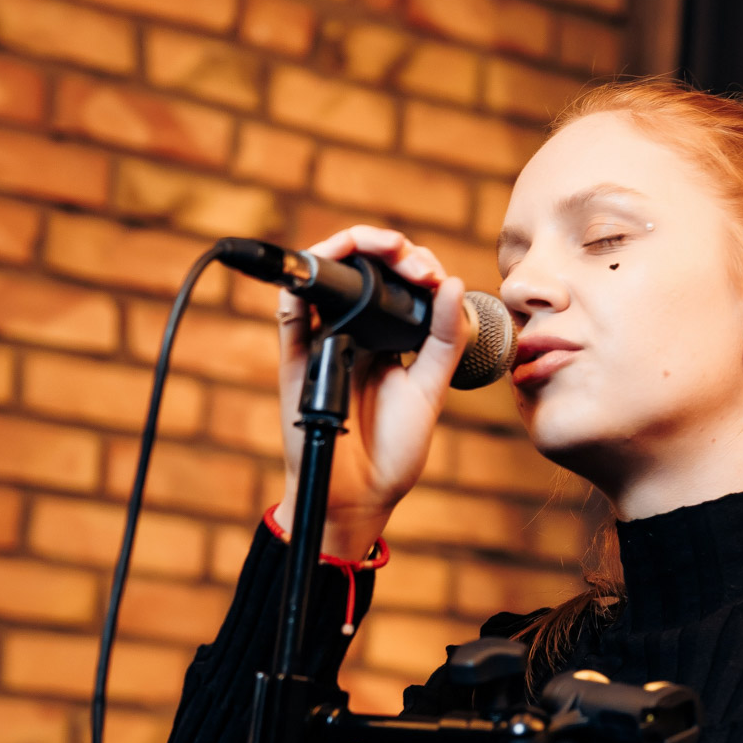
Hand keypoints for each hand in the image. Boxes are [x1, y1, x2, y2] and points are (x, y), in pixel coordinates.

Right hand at [273, 225, 467, 560]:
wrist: (360, 495)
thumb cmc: (394, 449)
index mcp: (390, 336)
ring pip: (325, 276)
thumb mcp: (430, 390)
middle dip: (387, 247)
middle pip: (362, 266)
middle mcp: (356, 331)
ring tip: (382, 250)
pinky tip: (324, 268)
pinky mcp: (297, 358)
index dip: (415, 263)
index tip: (434, 278)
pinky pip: (290, 312)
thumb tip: (452, 283)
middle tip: (412, 262)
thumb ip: (445, 339)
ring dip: (348, 249)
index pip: (399, 279)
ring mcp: (323, 340)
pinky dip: (300, 284)